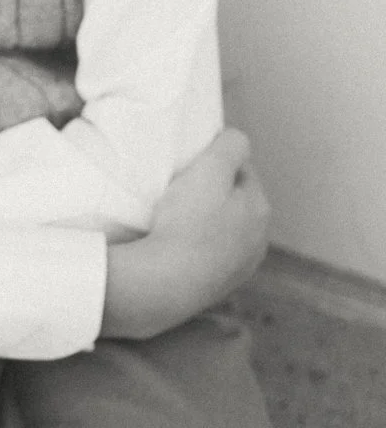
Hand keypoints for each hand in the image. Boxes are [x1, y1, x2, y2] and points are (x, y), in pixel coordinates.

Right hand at [101, 128, 269, 341]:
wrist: (165, 282)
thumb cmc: (187, 221)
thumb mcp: (210, 168)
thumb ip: (231, 144)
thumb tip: (237, 140)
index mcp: (260, 208)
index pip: (242, 169)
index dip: (216, 162)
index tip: (191, 166)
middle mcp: (259, 240)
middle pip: (235, 201)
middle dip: (213, 193)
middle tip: (182, 190)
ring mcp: (241, 267)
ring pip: (224, 229)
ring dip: (207, 221)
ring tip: (176, 218)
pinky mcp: (220, 287)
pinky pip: (211, 254)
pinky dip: (198, 246)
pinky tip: (178, 245)